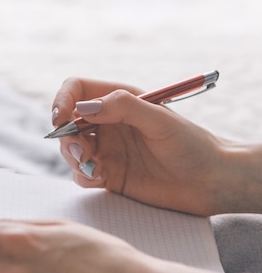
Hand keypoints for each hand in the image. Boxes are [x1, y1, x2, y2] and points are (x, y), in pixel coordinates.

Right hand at [51, 77, 234, 214]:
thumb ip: (123, 107)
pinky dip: (83, 177)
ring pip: (70, 149)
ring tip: (93, 168)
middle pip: (67, 122)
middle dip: (66, 137)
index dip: (62, 100)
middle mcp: (109, 123)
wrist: (210, 182)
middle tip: (81, 153)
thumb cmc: (192, 145)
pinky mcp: (109, 175)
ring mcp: (107, 149)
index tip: (61, 119)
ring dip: (72, 158)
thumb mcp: (159, 120)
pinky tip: (101, 180)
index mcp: (119, 100)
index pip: (77, 90)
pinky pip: (82, 174)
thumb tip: (83, 108)